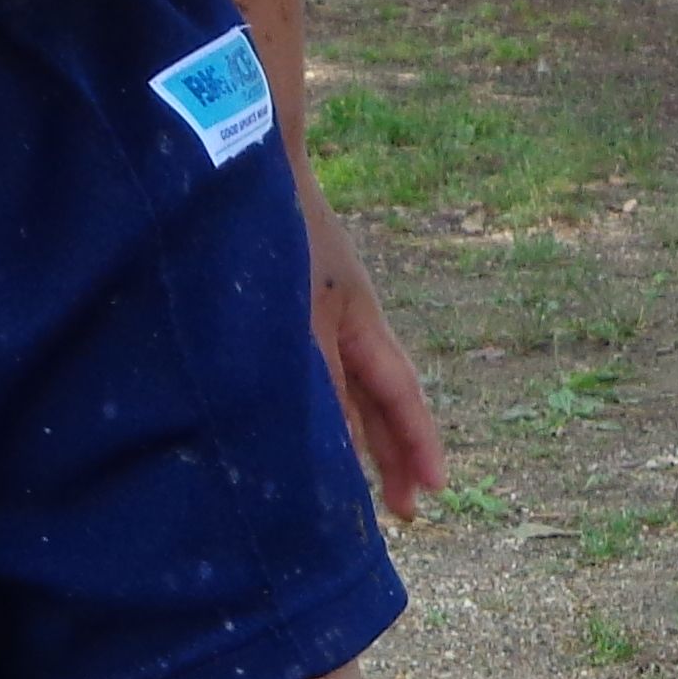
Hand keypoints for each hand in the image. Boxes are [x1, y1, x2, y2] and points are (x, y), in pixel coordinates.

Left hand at [299, 169, 443, 519]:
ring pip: (346, 392)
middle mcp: (343, 322)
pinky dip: (318, 411)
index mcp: (359, 320)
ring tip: (363, 490)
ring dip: (357, 440)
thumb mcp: (300, 318)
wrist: (243, 166)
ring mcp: (314, 317)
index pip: (399, 393)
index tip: (435, 490)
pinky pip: (311, 375)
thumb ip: (316, 382)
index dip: (417, 443)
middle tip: (406, 511)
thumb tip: (328, 448)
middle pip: (379, 401)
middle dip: (393, 455)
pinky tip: (309, 434)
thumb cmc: (275, 235)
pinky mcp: (281, 314)